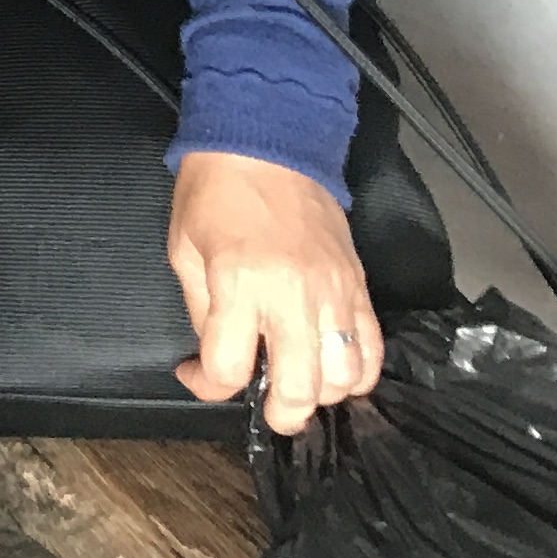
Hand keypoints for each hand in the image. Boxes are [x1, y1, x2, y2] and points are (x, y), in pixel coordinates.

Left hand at [168, 150, 380, 434]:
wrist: (267, 143)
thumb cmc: (215, 192)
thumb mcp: (184, 251)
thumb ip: (201, 311)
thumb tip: (213, 355)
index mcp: (240, 284)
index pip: (230, 367)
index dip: (207, 385)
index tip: (197, 375)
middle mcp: (293, 296)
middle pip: (300, 389)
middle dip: (278, 414)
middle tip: (263, 405)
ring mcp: (334, 293)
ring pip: (344, 377)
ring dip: (319, 393)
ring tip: (296, 382)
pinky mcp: (359, 286)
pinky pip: (372, 348)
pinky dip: (358, 372)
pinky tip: (333, 370)